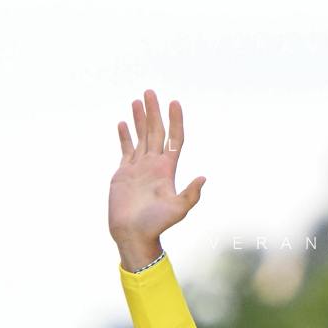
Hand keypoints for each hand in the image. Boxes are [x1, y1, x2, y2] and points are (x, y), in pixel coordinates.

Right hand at [108, 90, 205, 271]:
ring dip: (140, 119)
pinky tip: (123, 123)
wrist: (133, 235)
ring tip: (138, 100)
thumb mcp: (177, 210)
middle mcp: (154, 166)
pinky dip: (125, 136)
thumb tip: (203, 178)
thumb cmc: (156, 225)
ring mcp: (139, 169)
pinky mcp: (124, 174)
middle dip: (154, 112)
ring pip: (141, 138)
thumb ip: (190, 195)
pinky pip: (126, 150)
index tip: (175, 103)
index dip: (175, 121)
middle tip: (150, 91)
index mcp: (167, 170)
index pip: (174, 139)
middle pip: (156, 133)